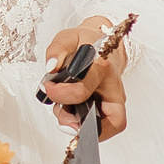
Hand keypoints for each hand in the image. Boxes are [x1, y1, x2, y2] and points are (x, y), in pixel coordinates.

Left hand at [42, 18, 128, 140]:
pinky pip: (103, 125)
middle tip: (61, 114)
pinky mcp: (111, 107)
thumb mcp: (69, 37)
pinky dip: (84, 124)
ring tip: (64, 110)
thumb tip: (51, 66)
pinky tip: (71, 112)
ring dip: (80, 125)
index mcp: (102, 67)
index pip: (83, 91)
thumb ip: (58, 49)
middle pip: (110, 119)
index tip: (49, 88)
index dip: (62, 95)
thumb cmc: (87, 43)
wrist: (102, 43)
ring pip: (107, 126)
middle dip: (80, 124)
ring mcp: (114, 99)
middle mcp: (113, 87)